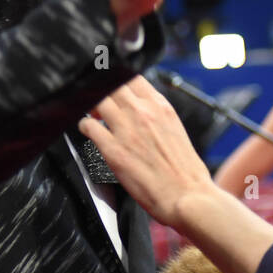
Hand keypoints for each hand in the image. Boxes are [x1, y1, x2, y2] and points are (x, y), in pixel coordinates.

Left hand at [79, 76, 213, 227]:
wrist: (187, 196)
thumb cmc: (185, 171)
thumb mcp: (175, 129)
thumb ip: (156, 114)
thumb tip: (143, 108)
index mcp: (161, 106)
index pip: (131, 75)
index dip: (116, 76)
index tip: (109, 81)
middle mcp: (143, 112)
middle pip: (110, 83)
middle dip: (100, 88)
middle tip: (97, 98)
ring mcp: (126, 130)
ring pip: (96, 100)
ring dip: (90, 105)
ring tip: (92, 114)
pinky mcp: (113, 150)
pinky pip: (88, 126)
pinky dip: (84, 126)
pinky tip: (88, 131)